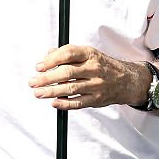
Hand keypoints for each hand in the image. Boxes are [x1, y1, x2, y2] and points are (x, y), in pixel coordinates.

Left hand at [29, 44, 147, 109]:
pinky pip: (78, 103)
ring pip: (71, 89)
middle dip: (47, 78)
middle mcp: (94, 69)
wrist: (126, 80)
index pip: (68, 54)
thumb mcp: (88, 54)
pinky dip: (65, 104)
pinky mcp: (97, 99)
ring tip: (38, 93)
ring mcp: (96, 85)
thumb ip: (67, 53)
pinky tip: (54, 103)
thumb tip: (47, 55)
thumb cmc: (102, 65)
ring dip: (51, 92)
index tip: (39, 67)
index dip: (51, 60)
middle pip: (67, 73)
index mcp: (90, 54)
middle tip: (32, 82)